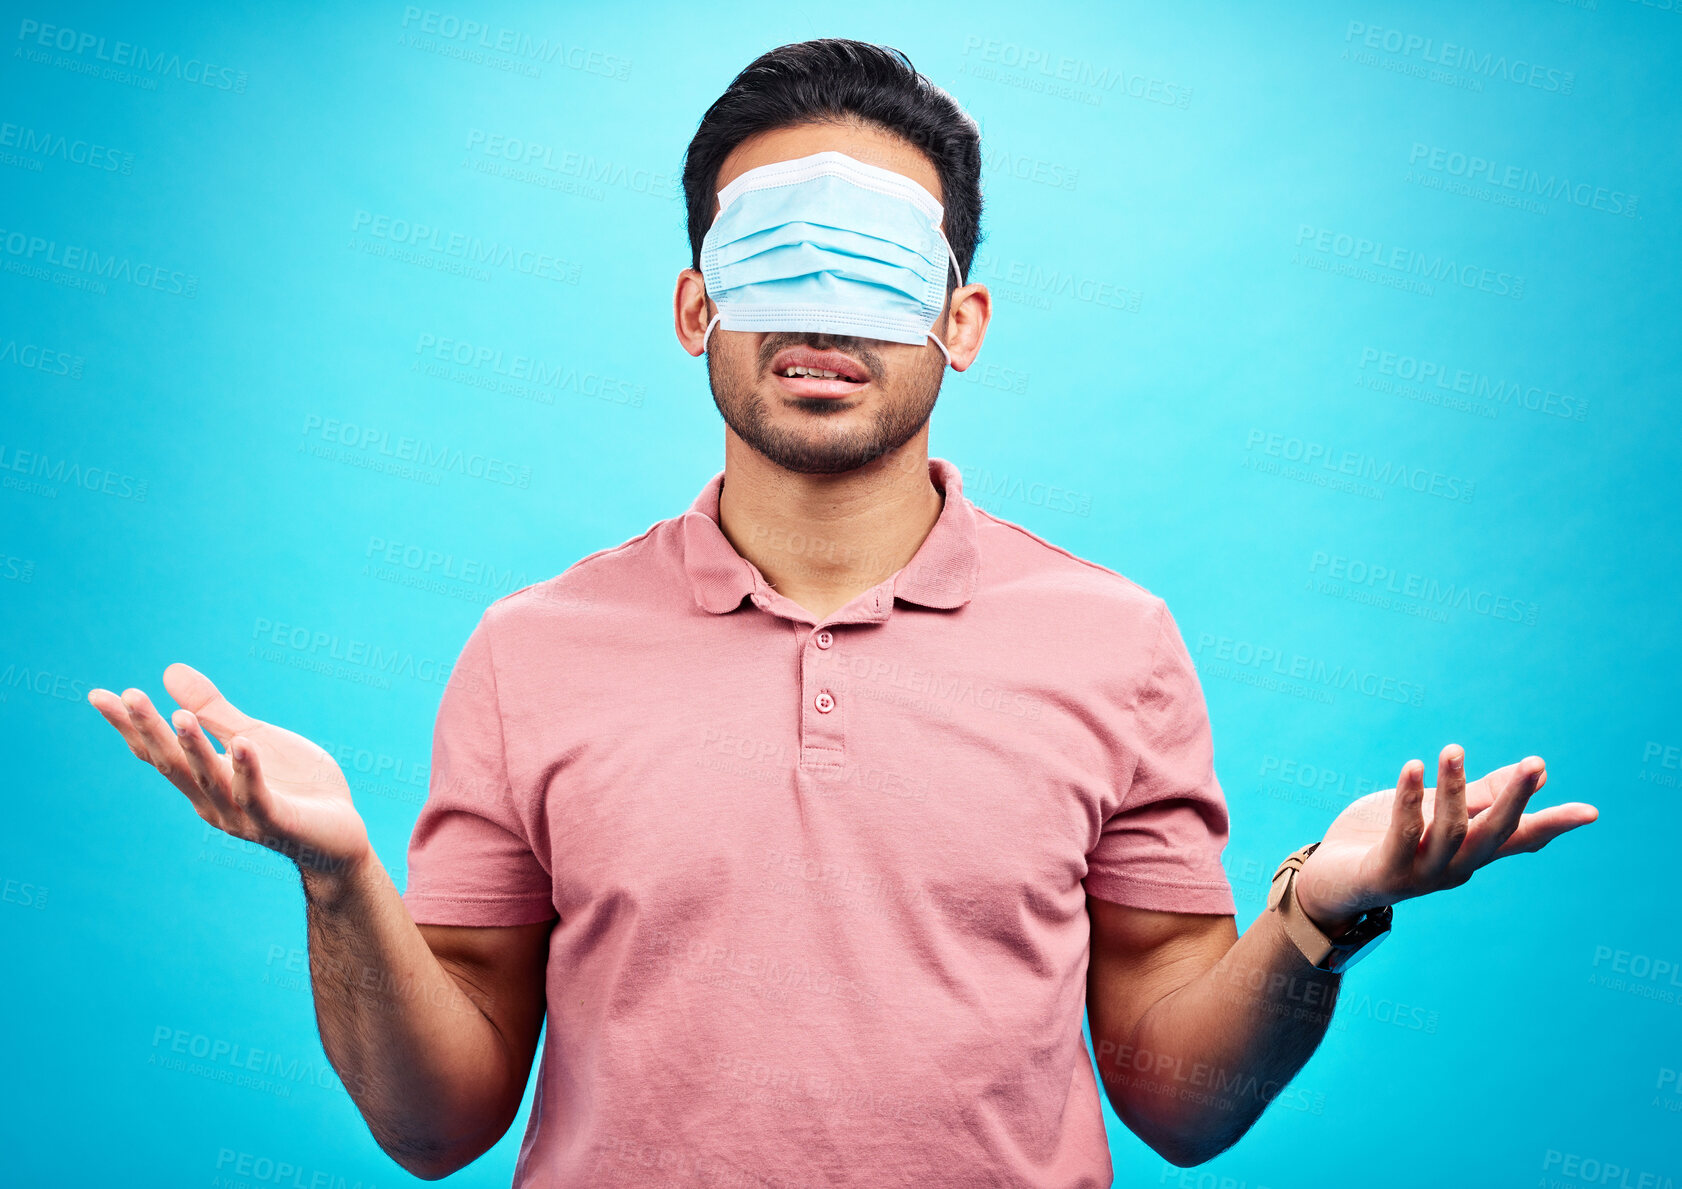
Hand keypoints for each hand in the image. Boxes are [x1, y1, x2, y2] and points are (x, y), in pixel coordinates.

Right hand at [88, 664, 370, 876]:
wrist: (339, 837)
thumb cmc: (295, 786)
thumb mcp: (252, 737)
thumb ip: (213, 712)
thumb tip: (169, 672)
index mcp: (203, 782)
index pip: (158, 753)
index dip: (130, 726)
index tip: (99, 696)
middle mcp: (213, 802)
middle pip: (174, 764)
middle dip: (151, 731)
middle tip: (128, 696)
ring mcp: (242, 814)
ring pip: (210, 779)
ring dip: (194, 748)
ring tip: (177, 717)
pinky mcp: (277, 820)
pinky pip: (258, 794)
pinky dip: (248, 769)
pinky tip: (243, 742)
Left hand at [1293, 745, 1597, 933]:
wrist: (1329, 881)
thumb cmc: (1382, 841)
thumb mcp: (1435, 812)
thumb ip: (1478, 795)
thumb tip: (1536, 772)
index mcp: (1469, 853)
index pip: (1517, 838)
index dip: (1552, 824)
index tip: (1591, 812)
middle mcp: (1454, 868)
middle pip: (1493, 835)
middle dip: (1514, 800)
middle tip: (1534, 765)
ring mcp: (1422, 875)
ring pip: (1450, 832)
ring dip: (1453, 789)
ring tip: (1452, 749)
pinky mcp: (1387, 873)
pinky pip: (1403, 833)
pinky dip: (1409, 799)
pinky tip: (1412, 767)